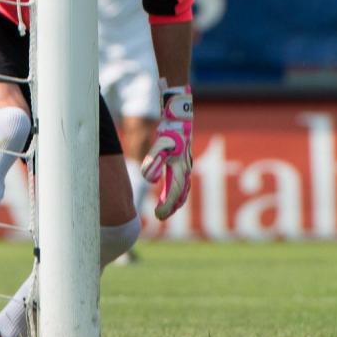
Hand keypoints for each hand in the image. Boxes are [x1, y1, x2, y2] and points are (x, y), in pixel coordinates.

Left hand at [140, 87, 192, 220]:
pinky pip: (181, 183)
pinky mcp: (184, 163)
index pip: (174, 193)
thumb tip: (150, 180)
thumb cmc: (169, 133)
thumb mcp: (159, 145)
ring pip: (183, 190)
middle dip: (171, 207)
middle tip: (159, 216)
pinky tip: (168, 195)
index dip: (166, 206)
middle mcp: (185, 170)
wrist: (179, 120)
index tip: (157, 215)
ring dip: (175, 201)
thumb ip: (152, 161)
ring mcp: (186, 167)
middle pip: (180, 194)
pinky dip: (176, 192)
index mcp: (180, 169)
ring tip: (165, 210)